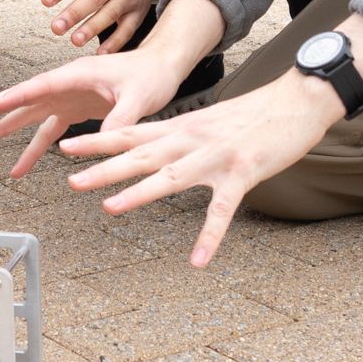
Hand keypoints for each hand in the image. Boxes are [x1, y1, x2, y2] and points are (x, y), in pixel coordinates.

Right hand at [0, 50, 188, 180]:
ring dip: (9, 131)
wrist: (161, 68)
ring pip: (32, 117)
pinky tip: (23, 165)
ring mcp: (69, 98)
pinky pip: (51, 130)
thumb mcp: (138, 97)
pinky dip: (36, 148)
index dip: (11, 98)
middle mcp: (66, 85)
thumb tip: (102, 142)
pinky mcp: (78, 109)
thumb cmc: (150, 75)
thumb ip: (120, 119)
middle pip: (24, 100)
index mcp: (75, 75)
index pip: (36, 87)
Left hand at [60, 71, 344, 265]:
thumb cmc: (254, 114)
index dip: (96, 140)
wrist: (297, 99)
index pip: (130, 133)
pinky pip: (222, 210)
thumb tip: (156, 149)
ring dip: (138, 193)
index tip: (65, 146)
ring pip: (170, 176)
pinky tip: (198, 261)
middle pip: (139, 155)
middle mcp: (191, 139)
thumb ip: (181, 137)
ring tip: (109, 208)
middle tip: (69, 180)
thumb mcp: (208, 123)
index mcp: (181, 128)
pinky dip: (209, 236)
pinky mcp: (243, 172)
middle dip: (103, 168)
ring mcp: (215, 156)